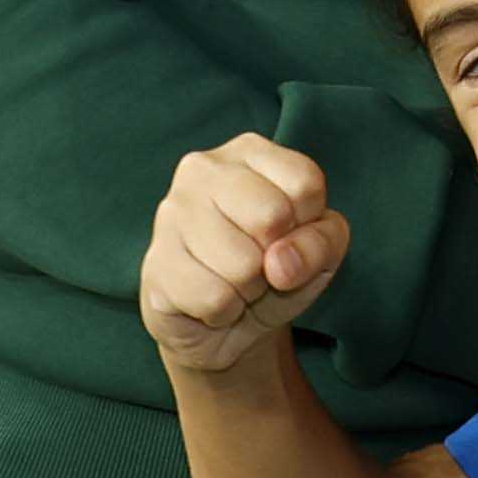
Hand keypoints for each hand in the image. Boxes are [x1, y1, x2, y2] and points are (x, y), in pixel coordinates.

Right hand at [136, 134, 353, 379]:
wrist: (221, 327)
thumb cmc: (274, 271)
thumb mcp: (320, 250)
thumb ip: (323, 241)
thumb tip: (280, 262)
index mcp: (248, 151)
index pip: (306, 183)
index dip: (310, 224)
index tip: (288, 234)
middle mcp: (202, 170)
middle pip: (272, 217)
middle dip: (277, 258)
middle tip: (259, 263)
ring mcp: (171, 213)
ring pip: (243, 265)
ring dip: (249, 289)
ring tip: (233, 281)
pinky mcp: (155, 262)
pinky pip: (215, 298)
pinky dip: (224, 312)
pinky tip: (209, 298)